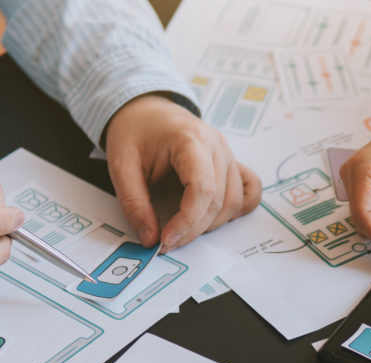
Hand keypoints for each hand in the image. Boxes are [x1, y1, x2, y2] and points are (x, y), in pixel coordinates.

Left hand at [105, 94, 260, 252]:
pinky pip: (249, 191)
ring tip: (182, 231)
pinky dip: (236, 210)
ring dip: (210, 225)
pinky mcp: (232, 164)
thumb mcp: (121, 166)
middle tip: (165, 243)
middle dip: (193, 229)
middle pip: (218, 201)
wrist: (147, 110)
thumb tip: (150, 239)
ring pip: (233, 202)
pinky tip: (213, 218)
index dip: (187, 221)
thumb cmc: (135, 132)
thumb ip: (134, 204)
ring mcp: (229, 155)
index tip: (165, 240)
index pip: (202, 189)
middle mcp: (217, 147)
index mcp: (190, 140)